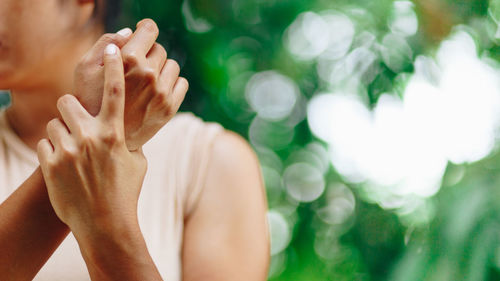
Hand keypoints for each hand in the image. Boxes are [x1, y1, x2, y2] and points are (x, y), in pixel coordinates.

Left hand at [37, 44, 144, 234]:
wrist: (104, 223)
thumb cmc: (125, 192)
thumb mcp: (136, 163)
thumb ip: (129, 139)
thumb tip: (127, 127)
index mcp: (115, 134)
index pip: (115, 93)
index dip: (114, 67)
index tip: (114, 49)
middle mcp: (91, 137)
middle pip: (68, 101)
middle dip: (70, 110)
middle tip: (76, 124)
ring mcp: (69, 150)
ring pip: (53, 123)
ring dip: (61, 133)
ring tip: (71, 152)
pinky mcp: (50, 164)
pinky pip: (43, 143)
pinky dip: (51, 152)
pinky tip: (63, 167)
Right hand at [74, 19, 187, 150]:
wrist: (102, 139)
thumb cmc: (89, 100)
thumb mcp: (85, 68)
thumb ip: (106, 43)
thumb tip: (131, 32)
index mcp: (129, 60)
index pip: (150, 30)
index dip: (146, 29)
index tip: (142, 32)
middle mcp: (149, 74)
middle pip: (159, 49)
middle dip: (148, 54)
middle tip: (135, 67)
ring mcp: (162, 92)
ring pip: (172, 65)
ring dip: (161, 69)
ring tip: (146, 80)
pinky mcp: (170, 107)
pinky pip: (182, 83)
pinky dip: (172, 83)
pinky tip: (157, 90)